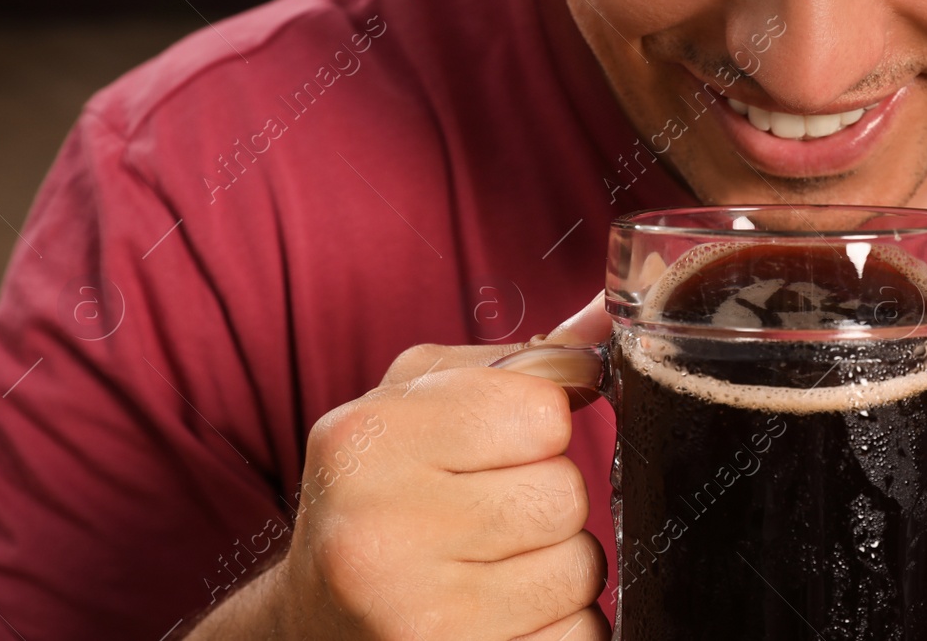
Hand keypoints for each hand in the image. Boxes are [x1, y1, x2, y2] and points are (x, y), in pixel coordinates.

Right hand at [191, 294, 611, 639]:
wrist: (313, 622)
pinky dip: (559, 625)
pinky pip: (581, 635)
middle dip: (548, 501)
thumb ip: (522, 360)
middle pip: (565, 494)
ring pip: (581, 570)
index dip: (541, 427)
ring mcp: (419, 617)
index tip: (505, 445)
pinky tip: (502, 615)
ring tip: (495, 566)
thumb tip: (613, 317)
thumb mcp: (420, 402)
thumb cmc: (381, 493)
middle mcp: (382, 530)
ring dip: (558, 567)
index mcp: (367, 439)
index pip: (542, 411)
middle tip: (492, 514)